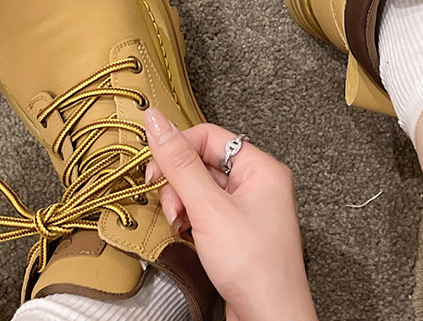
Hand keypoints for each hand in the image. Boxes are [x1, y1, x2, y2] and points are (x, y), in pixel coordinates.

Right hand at [144, 110, 318, 320]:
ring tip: (181, 225)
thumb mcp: (209, 208)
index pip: (210, 136)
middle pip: (203, 163)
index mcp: (261, 167)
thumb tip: (157, 122)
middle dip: (179, 183)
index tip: (153, 167)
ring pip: (201, 189)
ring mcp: (248, 208)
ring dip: (182, 204)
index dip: (178, 148)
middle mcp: (258, 183)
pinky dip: (190, 220)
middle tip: (171, 205)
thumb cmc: (254, 266)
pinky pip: (206, 211)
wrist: (269, 319)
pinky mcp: (237, 231)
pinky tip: (187, 235)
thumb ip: (180, 163)